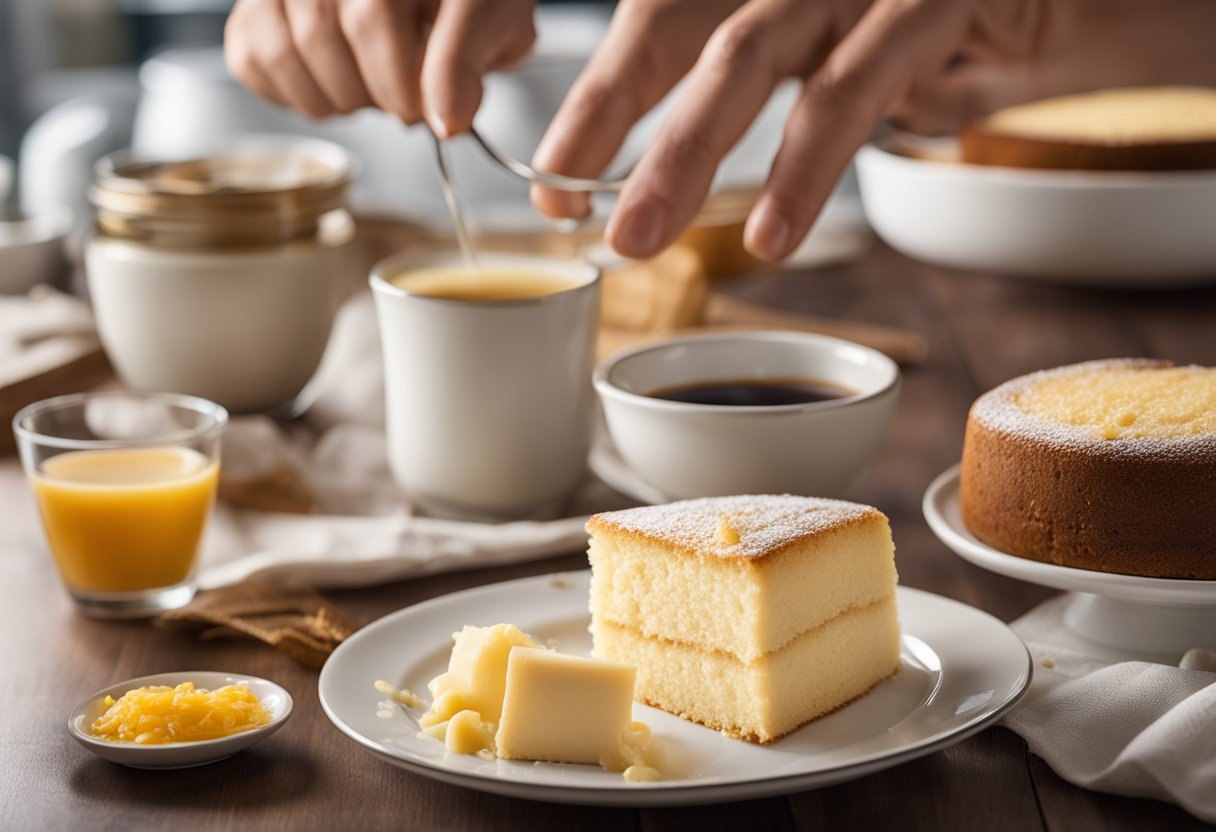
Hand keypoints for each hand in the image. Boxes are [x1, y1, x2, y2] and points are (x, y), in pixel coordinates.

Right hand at [224, 0, 535, 134]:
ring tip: (373, 90)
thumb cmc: (464, 1)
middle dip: (375, 93)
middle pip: (324, 34)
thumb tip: (445, 121)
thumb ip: (468, 60)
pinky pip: (251, 58)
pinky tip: (336, 84)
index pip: (372, 15)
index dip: (402, 81)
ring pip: (283, 50)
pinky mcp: (255, 6)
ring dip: (337, 98)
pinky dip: (294, 92)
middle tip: (408, 101)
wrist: (438, 1)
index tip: (433, 114)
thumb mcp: (491, 18)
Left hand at [530, 0, 1064, 261]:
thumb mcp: (835, 59)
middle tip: (563, 205)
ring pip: (747, 52)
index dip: (598, 98)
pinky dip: (806, 166)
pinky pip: (853, 85)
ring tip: (639, 239)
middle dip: (609, 115)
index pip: (655, 22)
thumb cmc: (942, 34)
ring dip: (683, 154)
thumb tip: (665, 176)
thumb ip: (763, 88)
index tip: (556, 181)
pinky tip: (771, 236)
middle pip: (673, 21)